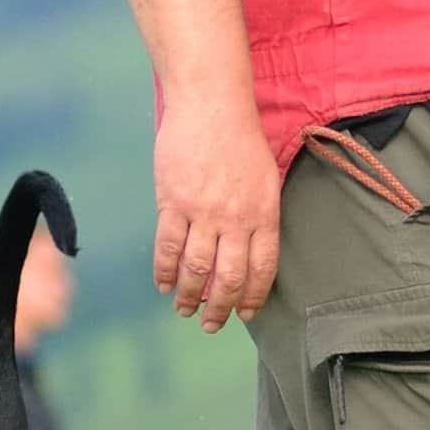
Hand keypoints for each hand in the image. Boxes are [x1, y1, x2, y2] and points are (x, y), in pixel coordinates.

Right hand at [152, 88, 281, 331]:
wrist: (211, 104)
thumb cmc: (241, 138)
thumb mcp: (266, 178)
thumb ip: (260, 215)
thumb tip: (250, 253)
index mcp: (264, 212)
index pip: (262, 267)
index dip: (252, 295)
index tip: (245, 313)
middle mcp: (236, 217)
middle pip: (228, 276)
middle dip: (219, 308)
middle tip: (211, 325)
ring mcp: (203, 211)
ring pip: (196, 268)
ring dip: (189, 295)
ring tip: (184, 310)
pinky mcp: (173, 201)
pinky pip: (168, 246)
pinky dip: (164, 270)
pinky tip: (163, 283)